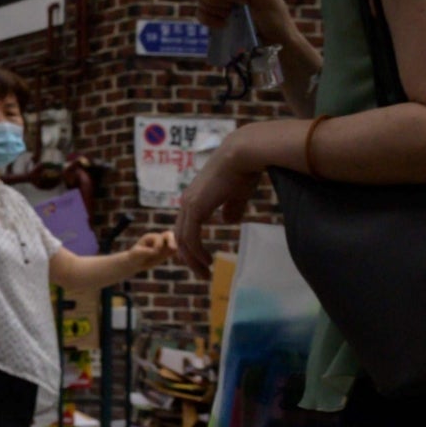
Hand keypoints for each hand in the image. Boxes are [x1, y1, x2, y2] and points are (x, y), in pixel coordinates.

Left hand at [125, 229, 177, 271]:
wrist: (135, 263)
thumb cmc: (134, 256)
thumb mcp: (137, 253)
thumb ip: (145, 251)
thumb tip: (156, 251)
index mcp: (150, 237)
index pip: (159, 237)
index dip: (159, 244)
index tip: (154, 251)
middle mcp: (158, 239)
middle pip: (169, 235)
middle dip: (172, 241)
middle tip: (173, 249)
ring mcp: (164, 245)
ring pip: (174, 243)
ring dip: (175, 248)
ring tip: (176, 254)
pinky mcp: (167, 252)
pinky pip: (174, 252)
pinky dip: (177, 254)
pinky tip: (178, 258)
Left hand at [173, 127, 275, 275]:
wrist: (243, 153)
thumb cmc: (244, 170)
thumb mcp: (237, 193)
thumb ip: (231, 208)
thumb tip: (229, 221)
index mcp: (195, 198)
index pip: (187, 226)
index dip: (191, 244)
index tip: (201, 258)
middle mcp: (187, 202)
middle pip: (181, 235)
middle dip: (189, 257)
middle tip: (201, 272)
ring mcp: (189, 205)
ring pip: (184, 240)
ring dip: (193, 259)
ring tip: (204, 273)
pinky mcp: (195, 208)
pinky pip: (191, 237)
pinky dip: (196, 252)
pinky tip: (207, 261)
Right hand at [198, 0, 303, 50]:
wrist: (273, 45)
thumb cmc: (276, 21)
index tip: (243, 2)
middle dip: (216, 0)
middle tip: (232, 10)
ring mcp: (220, 5)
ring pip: (201, 0)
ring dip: (214, 11)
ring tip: (230, 19)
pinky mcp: (214, 20)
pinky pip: (199, 14)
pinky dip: (208, 20)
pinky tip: (223, 26)